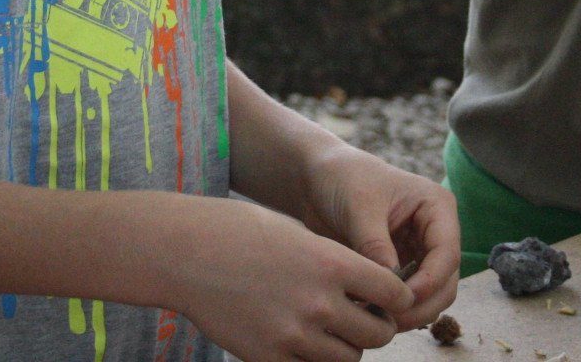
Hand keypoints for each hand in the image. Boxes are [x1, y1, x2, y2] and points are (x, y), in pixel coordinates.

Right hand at [169, 196, 410, 361]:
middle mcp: (319, 302)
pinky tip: (300, 340)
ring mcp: (294, 335)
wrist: (184, 253)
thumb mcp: (297, 233)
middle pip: (377, 334)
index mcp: (331, 263)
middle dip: (375, 326)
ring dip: (347, 347)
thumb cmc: (239, 232)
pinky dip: (312, 359)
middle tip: (364, 318)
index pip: (393, 293)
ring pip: (349, 358)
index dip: (396, 297)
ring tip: (331, 331)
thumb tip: (366, 290)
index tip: (389, 297)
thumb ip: (334, 263)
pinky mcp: (269, 358)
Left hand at [296, 143, 461, 333]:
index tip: (401, 298)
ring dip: (409, 313)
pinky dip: (394, 310)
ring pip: (430, 297)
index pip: (447, 253)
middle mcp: (434, 232)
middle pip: (445, 282)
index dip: (430, 281)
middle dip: (421, 305)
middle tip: (388, 321)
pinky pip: (407, 298)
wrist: (317, 179)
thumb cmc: (342, 179)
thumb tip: (390, 286)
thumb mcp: (359, 207)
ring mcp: (418, 252)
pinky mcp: (401, 269)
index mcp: (436, 206)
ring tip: (376, 320)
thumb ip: (375, 245)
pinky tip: (369, 315)